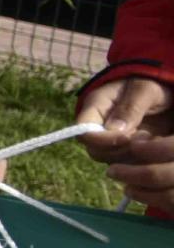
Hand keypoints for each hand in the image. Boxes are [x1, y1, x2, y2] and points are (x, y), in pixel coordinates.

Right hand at [77, 74, 173, 213]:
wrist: (165, 90)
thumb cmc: (152, 83)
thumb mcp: (144, 91)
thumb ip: (130, 108)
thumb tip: (113, 130)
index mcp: (95, 108)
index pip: (83, 132)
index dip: (101, 140)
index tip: (127, 137)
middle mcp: (98, 127)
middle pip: (96, 151)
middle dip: (120, 150)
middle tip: (145, 137)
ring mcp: (112, 141)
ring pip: (113, 161)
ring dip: (133, 156)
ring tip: (152, 137)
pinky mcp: (127, 150)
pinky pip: (129, 163)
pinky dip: (143, 159)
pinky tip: (155, 144)